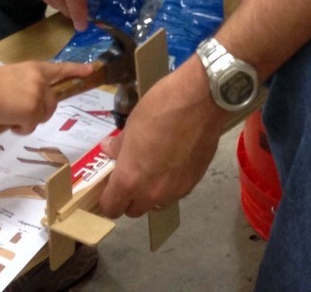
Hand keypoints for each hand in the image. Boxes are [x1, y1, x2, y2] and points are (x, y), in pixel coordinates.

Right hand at [0, 60, 95, 132]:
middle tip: (22, 114)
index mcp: (36, 69)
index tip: (91, 70)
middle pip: (52, 103)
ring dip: (28, 120)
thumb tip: (29, 101)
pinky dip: (20, 129)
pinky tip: (9, 122)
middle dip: (41, 112)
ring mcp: (38, 97)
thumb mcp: (15, 76)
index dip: (76, 69)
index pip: (60, 69)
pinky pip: (30, 127)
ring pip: (41, 117)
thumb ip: (28, 84)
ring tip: (10, 115)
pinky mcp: (33, 112)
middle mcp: (41, 82)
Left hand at [95, 58, 230, 218]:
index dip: (108, 199)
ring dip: (151, 193)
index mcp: (130, 179)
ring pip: (156, 203)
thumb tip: (109, 151)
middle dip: (129, 197)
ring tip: (154, 168)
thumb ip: (119, 146)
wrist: (201, 100)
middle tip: (131, 174)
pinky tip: (174, 162)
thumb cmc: (161, 107)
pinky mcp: (194, 183)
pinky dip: (170, 184)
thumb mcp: (132, 123)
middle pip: (134, 210)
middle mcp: (152, 193)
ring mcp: (175, 191)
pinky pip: (175, 192)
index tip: (110, 187)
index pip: (112, 208)